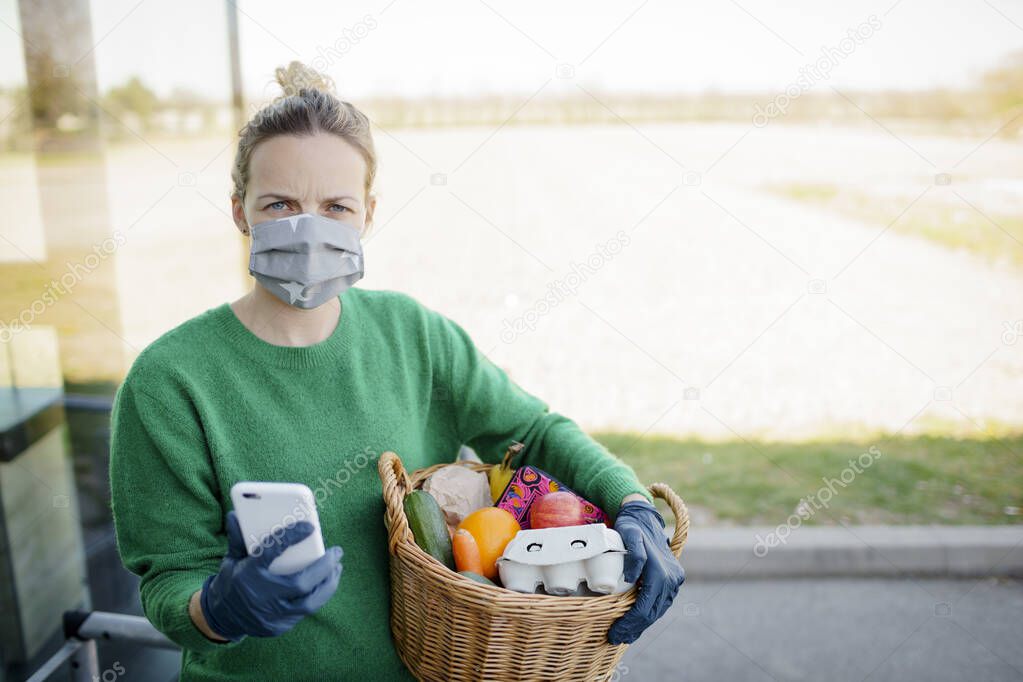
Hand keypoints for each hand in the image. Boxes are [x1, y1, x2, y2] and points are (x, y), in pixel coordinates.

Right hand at [199, 510, 342, 640]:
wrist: (221, 617)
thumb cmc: (232, 581)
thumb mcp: (232, 559)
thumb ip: (239, 538)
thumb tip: (236, 514)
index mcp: (248, 574)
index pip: (271, 552)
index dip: (291, 537)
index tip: (309, 526)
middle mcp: (261, 597)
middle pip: (300, 583)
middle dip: (323, 567)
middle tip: (337, 552)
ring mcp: (270, 616)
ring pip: (309, 603)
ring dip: (328, 584)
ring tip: (337, 568)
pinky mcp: (278, 627)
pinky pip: (304, 612)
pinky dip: (317, 597)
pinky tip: (325, 584)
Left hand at [608, 500, 684, 644]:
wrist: (643, 517)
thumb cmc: (632, 527)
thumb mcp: (629, 534)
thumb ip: (634, 554)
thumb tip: (633, 576)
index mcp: (661, 573)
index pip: (644, 607)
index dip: (629, 623)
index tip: (614, 633)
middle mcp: (672, 579)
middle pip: (652, 613)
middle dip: (634, 628)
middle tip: (615, 638)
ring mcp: (674, 580)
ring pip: (658, 610)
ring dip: (642, 624)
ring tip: (625, 634)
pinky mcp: (673, 579)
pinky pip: (661, 602)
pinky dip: (649, 613)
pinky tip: (637, 621)